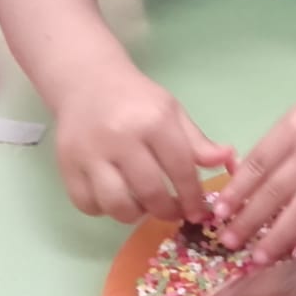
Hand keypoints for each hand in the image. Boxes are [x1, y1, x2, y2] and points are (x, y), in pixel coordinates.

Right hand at [52, 65, 233, 222]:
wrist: (87, 82)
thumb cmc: (136, 100)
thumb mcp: (172, 112)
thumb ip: (198, 142)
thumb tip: (228, 160)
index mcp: (154, 121)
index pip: (181, 169)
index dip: (193, 196)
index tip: (198, 211)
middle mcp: (120, 137)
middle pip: (149, 192)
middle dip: (167, 210)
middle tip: (173, 212)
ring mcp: (89, 153)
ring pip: (116, 205)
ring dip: (135, 214)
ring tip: (143, 204)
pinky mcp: (67, 165)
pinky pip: (88, 204)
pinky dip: (104, 209)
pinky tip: (116, 196)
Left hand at [213, 86, 295, 262]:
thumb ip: (272, 148)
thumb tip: (240, 185)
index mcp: (293, 130)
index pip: (258, 164)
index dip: (237, 190)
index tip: (219, 212)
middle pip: (275, 191)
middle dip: (249, 220)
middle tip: (228, 242)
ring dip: (278, 237)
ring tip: (257, 257)